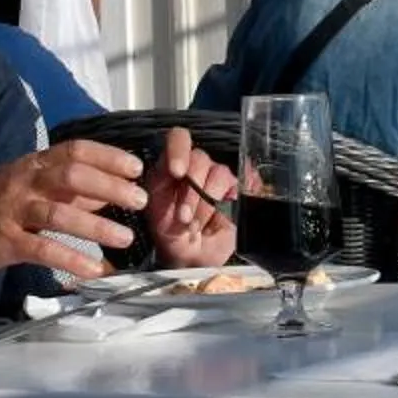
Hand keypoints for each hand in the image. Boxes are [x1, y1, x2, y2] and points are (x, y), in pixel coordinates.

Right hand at [0, 141, 148, 277]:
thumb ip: (64, 189)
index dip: (108, 156)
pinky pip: (41, 249)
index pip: (76, 150)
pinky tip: (93, 270)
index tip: (137, 166)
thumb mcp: (25, 186)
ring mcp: (13, 211)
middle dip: (110, 186)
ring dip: (96, 225)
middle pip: (72, 175)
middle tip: (140, 200)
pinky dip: (70, 258)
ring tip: (124, 238)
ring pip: (59, 212)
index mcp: (32, 165)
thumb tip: (106, 189)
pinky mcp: (4, 241)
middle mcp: (25, 182)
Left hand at [143, 125, 236, 267]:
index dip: (180, 150)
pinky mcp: (237, 191)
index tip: (177, 173)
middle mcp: (196, 167)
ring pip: (219, 174)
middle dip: (191, 192)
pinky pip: (242, 184)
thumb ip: (161, 185)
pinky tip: (218, 218)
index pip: (179, 138)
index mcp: (172, 165)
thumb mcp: (155, 209)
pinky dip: (228, 202)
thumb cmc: (169, 233)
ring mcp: (217, 178)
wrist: (190, 258)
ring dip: (206, 204)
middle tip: (183, 216)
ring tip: (195, 225)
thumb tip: (180, 172)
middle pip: (200, 158)